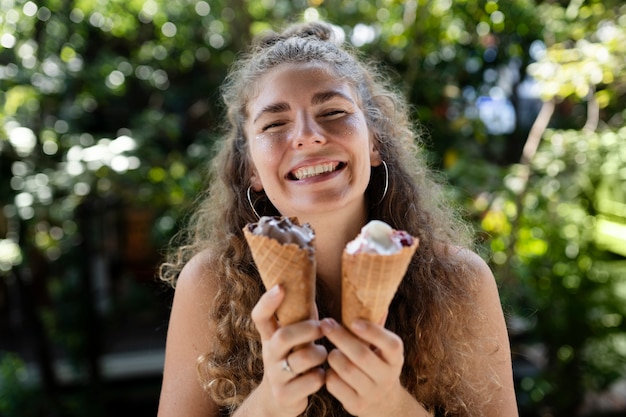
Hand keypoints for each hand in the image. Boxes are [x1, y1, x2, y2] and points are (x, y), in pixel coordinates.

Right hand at [250, 285, 326, 416]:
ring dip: (319, 354)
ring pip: (302, 359)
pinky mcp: (286, 395)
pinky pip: (311, 381)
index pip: (260, 317)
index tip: (281, 287)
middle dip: (307, 330)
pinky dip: (321, 376)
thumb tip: (310, 287)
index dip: (268, 302)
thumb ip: (300, 318)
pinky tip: (321, 375)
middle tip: (322, 327)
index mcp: (269, 338)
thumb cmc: (292, 361)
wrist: (279, 402)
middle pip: (283, 337)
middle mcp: (269, 355)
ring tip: (323, 355)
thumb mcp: (292, 341)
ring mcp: (276, 376)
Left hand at [320, 317, 408, 416]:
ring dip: (333, 355)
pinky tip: (331, 369)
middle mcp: (387, 377)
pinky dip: (329, 373)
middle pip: (361, 355)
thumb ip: (376, 326)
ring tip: (331, 350)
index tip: (353, 321)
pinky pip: (335, 385)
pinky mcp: (356, 405)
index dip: (373, 332)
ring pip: (345, 370)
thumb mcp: (382, 348)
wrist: (382, 402)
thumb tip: (373, 297)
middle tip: (326, 323)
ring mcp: (372, 393)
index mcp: (395, 358)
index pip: (390, 344)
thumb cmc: (377, 363)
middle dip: (340, 337)